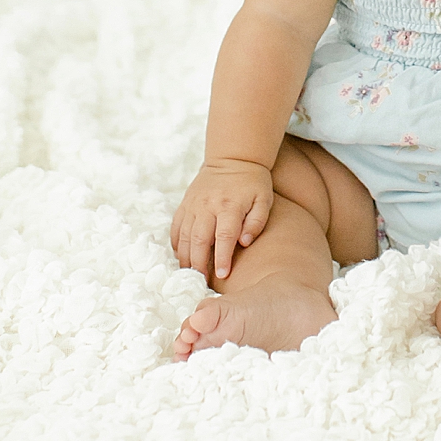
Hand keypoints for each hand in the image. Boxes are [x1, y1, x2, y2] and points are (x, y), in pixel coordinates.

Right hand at [170, 160, 273, 280]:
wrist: (233, 157)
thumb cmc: (253, 182)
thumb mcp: (264, 200)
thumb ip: (256, 222)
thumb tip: (244, 243)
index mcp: (229, 205)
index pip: (224, 237)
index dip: (222, 258)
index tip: (222, 276)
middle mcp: (208, 205)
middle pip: (199, 240)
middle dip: (199, 265)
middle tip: (202, 283)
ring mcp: (193, 204)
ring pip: (184, 236)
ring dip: (186, 258)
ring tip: (191, 275)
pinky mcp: (185, 204)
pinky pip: (176, 227)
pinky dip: (177, 245)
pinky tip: (182, 257)